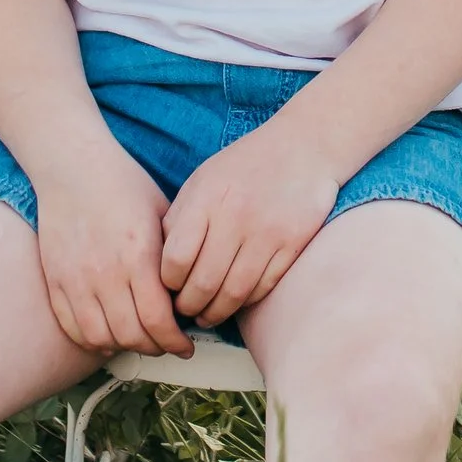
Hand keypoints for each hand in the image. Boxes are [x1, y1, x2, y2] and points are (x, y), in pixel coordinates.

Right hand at [32, 143, 190, 357]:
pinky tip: (108, 336)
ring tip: (139, 342)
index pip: (159, 320)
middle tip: (166, 346)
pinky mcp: (56, 279)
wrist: (73, 166)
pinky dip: (92, 340)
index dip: (175, 341)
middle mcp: (106, 273)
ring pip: (101, 338)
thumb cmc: (124, 186)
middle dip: (155, 348)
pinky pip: (72, 326)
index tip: (186, 345)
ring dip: (124, 347)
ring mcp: (76, 279)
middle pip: (132, 335)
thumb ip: (176, 256)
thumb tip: (192, 292)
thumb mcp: (162, 215)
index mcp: (138, 257)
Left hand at [158, 115, 341, 328]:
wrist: (303, 146)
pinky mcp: (292, 244)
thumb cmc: (244, 165)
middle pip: (203, 283)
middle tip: (185, 311)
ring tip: (207, 315)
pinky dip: (245, 302)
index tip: (167, 288)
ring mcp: (266, 232)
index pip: (175, 257)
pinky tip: (235, 301)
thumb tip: (158, 265)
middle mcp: (235, 216)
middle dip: (188, 306)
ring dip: (216, 313)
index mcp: (206, 198)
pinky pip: (263, 288)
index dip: (167, 282)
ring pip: (234, 293)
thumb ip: (181, 218)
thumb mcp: (203, 180)